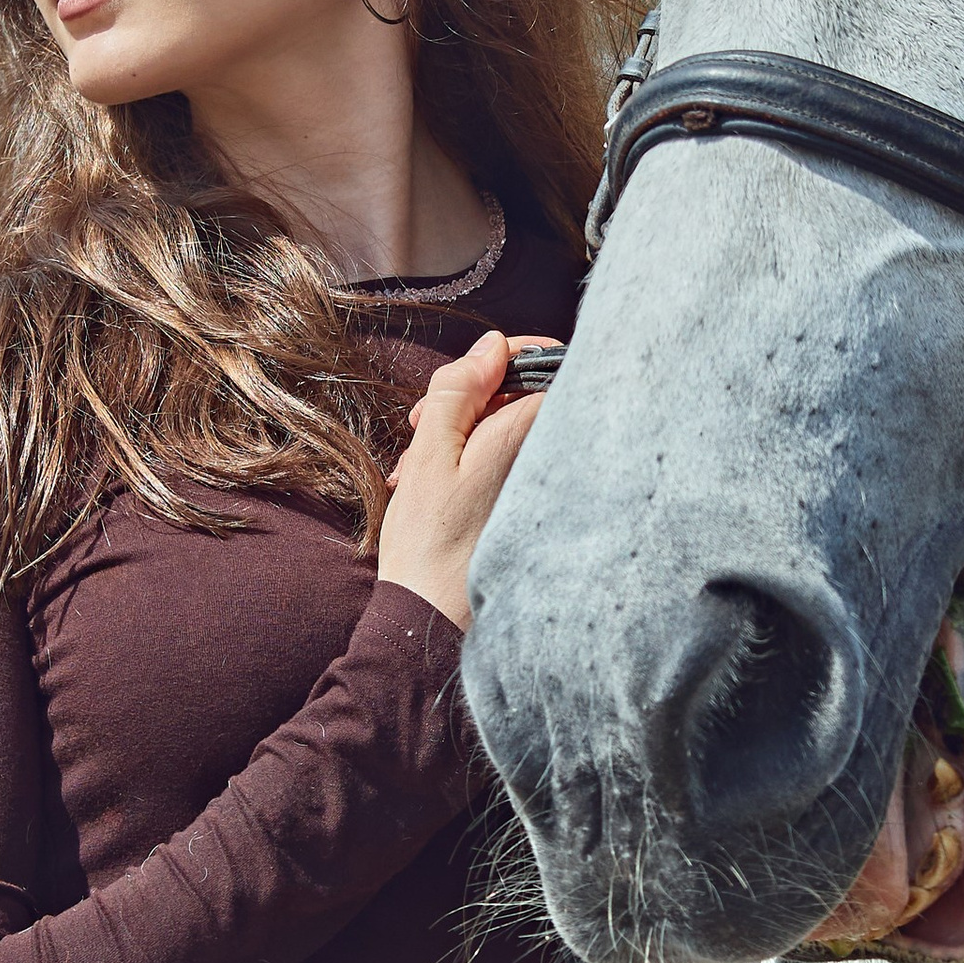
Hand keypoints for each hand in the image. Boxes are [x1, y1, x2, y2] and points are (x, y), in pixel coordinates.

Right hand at [374, 332, 550, 630]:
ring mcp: (536, 484)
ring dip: (458, 431)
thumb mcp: (430, 453)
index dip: (505, 356)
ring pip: (503, 428)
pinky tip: (430, 484)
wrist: (433, 617)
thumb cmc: (430, 542)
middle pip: (520, 393)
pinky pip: (501, 462)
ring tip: (415, 463)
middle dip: (468, 396)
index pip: (548, 364)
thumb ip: (459, 390)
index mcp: (529, 437)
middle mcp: (545, 458)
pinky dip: (467, 461)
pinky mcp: (524, 506)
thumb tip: (492, 345)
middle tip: (420, 422)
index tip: (468, 372)